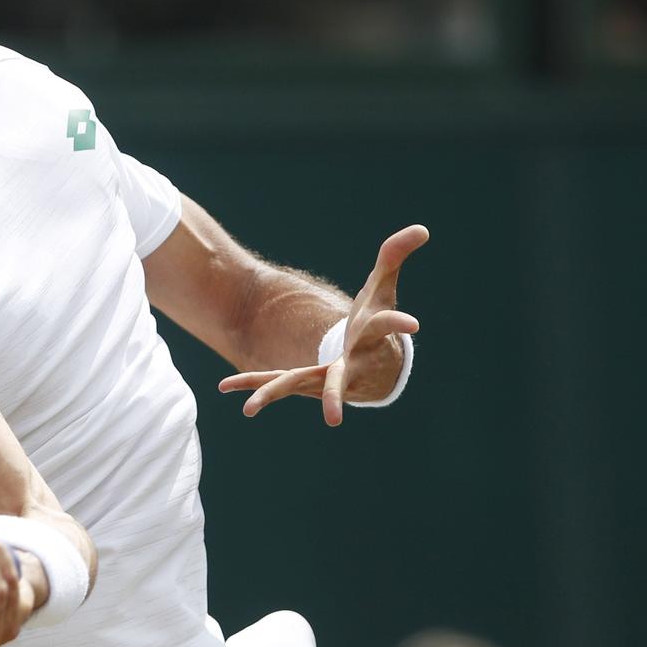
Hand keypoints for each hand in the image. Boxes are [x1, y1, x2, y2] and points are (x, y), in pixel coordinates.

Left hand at [219, 225, 427, 425]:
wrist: (373, 369)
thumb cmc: (375, 326)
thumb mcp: (384, 288)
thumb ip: (395, 256)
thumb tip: (423, 228)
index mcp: (370, 338)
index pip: (387, 324)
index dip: (399, 322)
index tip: (414, 325)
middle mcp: (347, 365)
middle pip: (337, 380)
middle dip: (333, 395)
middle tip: (333, 418)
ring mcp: (322, 377)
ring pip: (295, 385)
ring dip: (271, 393)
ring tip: (248, 410)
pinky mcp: (302, 379)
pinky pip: (274, 379)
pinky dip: (250, 380)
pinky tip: (223, 386)